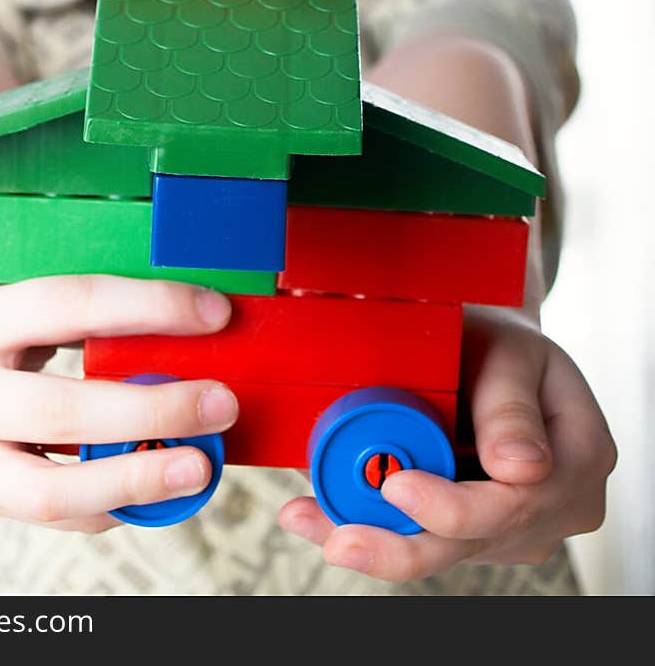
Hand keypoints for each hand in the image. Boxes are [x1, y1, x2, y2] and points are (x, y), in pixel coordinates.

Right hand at [0, 274, 237, 532]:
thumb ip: (67, 309)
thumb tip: (176, 317)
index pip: (66, 304)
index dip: (146, 306)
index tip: (214, 312)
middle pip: (60, 412)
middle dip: (151, 413)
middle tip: (220, 403)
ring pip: (47, 491)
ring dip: (134, 483)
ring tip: (200, 468)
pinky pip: (44, 515)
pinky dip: (104, 506)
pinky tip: (149, 489)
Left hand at [278, 308, 616, 579]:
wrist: (493, 349)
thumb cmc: (502, 342)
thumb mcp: (511, 350)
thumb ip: (511, 405)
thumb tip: (519, 469)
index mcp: (581, 456)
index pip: (518, 500)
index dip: (455, 507)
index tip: (398, 488)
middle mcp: (558, 505)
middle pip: (476, 540)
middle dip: (401, 544)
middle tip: (340, 539)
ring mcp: (518, 526)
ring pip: (445, 549)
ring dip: (376, 538)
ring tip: (310, 519)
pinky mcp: (479, 532)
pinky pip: (428, 539)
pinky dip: (377, 528)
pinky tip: (327, 518)